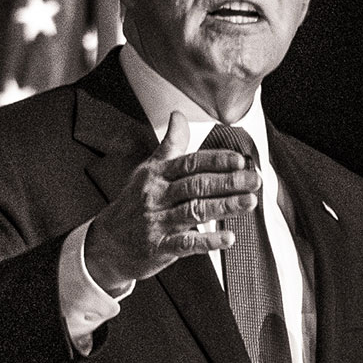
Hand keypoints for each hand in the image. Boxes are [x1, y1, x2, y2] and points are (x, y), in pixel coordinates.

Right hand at [83, 111, 258, 291]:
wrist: (107, 242)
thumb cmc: (134, 202)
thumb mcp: (148, 170)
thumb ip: (170, 145)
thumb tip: (178, 115)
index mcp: (157, 175)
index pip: (190, 163)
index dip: (216, 161)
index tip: (240, 160)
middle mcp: (157, 196)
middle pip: (196, 186)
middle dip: (229, 182)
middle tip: (254, 180)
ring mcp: (158, 222)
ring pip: (195, 211)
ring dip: (225, 207)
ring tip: (249, 202)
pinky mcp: (160, 247)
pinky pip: (187, 243)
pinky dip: (209, 241)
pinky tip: (228, 237)